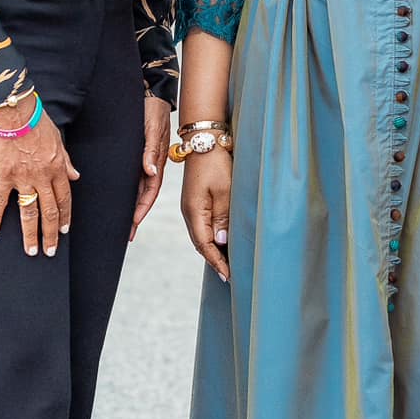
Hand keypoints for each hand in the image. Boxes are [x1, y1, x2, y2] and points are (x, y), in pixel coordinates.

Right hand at [0, 96, 79, 258]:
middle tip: (50, 251)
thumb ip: (66, 161)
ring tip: (31, 251)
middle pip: (50, 211)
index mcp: (58, 167)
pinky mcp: (4, 175)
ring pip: (29, 212)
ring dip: (31, 234)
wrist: (15, 109)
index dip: (65, 217)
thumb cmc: (37, 120)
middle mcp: (43, 176)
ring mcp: (23, 177)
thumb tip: (76, 176)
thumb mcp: (58, 139)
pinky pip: (0, 200)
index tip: (64, 231)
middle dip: (51, 234)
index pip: (65, 199)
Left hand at [130, 95, 173, 241]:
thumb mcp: (152, 129)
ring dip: (131, 205)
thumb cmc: (152, 109)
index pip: (150, 191)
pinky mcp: (137, 153)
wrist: (151, 92)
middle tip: (126, 233)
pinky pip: (132, 177)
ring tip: (121, 223)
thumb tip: (150, 172)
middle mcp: (150, 164)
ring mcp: (144, 159)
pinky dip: (127, 190)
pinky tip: (119, 197)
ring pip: (137, 188)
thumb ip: (150, 150)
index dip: (142, 208)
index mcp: (156, 161)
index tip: (133, 223)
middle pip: (143, 195)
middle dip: (136, 215)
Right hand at [181, 145, 232, 282]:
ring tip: (227, 264)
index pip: (205, 245)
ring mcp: (191, 207)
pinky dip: (211, 238)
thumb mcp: (225, 190)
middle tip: (230, 276)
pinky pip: (203, 226)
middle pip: (200, 244)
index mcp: (194, 211)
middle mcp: (189, 212)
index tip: (229, 277)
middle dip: (214, 260)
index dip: (217, 262)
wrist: (205, 141)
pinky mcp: (196, 201)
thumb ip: (223, 216)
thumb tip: (220, 242)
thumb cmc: (216, 163)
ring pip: (201, 236)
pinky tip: (221, 242)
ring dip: (212, 250)